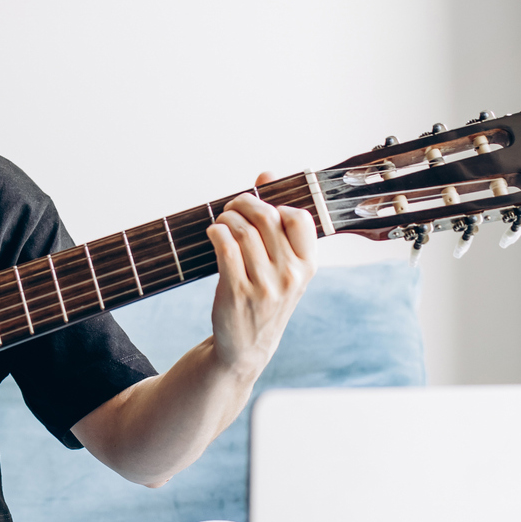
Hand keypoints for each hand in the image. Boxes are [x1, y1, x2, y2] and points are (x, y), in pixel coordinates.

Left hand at [208, 173, 315, 378]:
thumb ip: (278, 222)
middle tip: (232, 208)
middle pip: (266, 217)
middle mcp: (290, 275)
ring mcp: (264, 285)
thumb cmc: (265, 299)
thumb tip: (266, 174)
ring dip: (226, 218)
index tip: (260, 207)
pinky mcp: (237, 292)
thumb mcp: (283, 266)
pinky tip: (213, 233)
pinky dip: (216, 232)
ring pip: (243, 231)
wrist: (246, 347)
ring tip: (221, 222)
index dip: (276, 204)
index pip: (299, 217)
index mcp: (307, 265)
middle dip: (244, 203)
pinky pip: (225, 248)